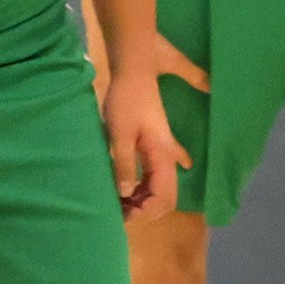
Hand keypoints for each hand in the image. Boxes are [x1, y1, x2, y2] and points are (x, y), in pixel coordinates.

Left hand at [104, 30, 207, 215]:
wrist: (133, 70)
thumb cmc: (125, 100)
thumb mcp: (119, 134)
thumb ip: (123, 164)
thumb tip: (125, 193)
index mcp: (162, 154)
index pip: (165, 195)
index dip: (147, 210)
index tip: (125, 214)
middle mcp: (166, 155)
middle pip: (166, 194)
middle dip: (146, 209)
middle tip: (121, 213)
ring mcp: (160, 149)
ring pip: (159, 184)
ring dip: (143, 198)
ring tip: (121, 204)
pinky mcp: (152, 143)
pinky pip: (154, 172)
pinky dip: (144, 185)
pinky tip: (137, 192)